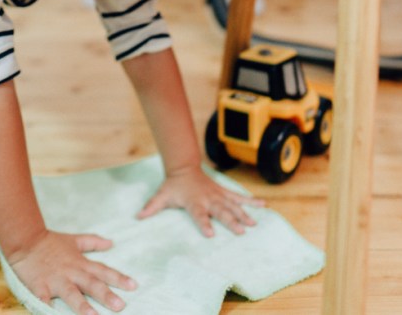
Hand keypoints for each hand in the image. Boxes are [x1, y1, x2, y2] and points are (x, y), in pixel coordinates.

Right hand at [6, 229, 136, 314]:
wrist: (25, 240)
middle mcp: (71, 272)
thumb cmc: (50, 242)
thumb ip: (92, 242)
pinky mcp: (39, 286)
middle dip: (106, 295)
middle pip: (91, 284)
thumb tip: (111, 243)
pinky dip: (47, 306)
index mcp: (80, 263)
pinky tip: (52, 313)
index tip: (133, 286)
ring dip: (82, 305)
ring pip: (71, 294)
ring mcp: (55, 280)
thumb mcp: (73, 240)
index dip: (118, 278)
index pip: (103, 271)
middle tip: (120, 306)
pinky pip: (44, 298)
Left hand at [137, 165, 264, 236]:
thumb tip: (138, 217)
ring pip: (233, 205)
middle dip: (230, 221)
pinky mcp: (224, 193)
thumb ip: (151, 207)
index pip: (199, 215)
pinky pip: (239, 197)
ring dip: (244, 214)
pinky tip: (264, 206)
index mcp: (194, 202)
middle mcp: (208, 199)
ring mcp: (218, 195)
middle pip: (220, 211)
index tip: (210, 234)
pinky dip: (251, 201)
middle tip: (241, 231)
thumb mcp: (161, 196)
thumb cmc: (173, 186)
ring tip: (254, 224)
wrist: (184, 168)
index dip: (204, 223)